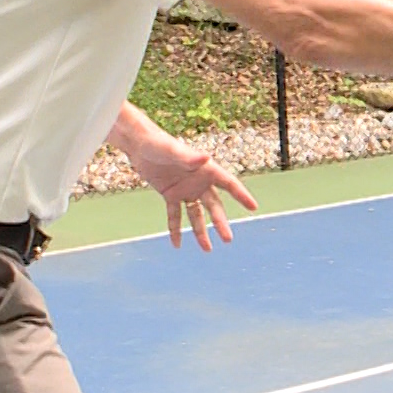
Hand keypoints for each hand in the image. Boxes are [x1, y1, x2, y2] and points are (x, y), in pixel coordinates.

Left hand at [127, 135, 259, 250]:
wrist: (140, 144)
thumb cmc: (158, 143)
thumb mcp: (173, 151)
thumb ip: (189, 157)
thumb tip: (206, 157)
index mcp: (206, 169)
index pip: (229, 184)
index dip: (241, 196)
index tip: (253, 207)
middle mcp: (199, 181)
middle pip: (214, 206)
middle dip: (220, 223)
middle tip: (228, 239)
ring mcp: (185, 189)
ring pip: (197, 215)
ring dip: (201, 231)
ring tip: (207, 249)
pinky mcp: (170, 194)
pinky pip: (175, 215)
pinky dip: (175, 229)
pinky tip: (177, 244)